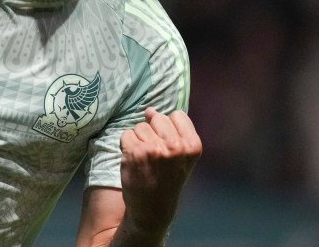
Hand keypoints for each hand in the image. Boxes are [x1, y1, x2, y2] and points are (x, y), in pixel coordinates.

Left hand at [118, 108, 201, 241]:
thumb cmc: (168, 180)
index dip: (170, 127)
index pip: (178, 115)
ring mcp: (154, 148)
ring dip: (139, 139)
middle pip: (157, 117)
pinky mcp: (134, 152)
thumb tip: (149, 110)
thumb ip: (171, 130)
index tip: (169, 145)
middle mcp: (175, 146)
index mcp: (192, 146)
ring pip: (140, 126)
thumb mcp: (181, 157)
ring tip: (145, 159)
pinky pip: (126, 134)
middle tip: (156, 154)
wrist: (152, 209)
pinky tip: (134, 160)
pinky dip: (127, 145)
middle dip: (153, 131)